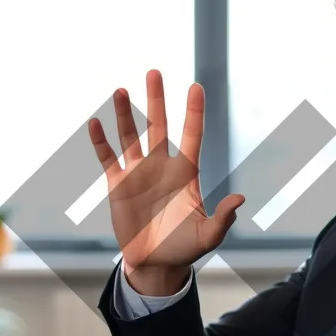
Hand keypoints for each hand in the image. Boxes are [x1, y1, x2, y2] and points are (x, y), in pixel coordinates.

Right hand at [89, 70, 244, 295]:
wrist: (155, 263)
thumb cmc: (184, 248)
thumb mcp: (207, 236)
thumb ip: (222, 218)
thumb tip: (240, 199)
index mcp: (185, 174)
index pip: (192, 135)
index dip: (194, 112)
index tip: (195, 86)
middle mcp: (161, 167)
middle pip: (158, 126)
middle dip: (156, 99)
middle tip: (154, 72)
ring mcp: (138, 174)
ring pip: (131, 137)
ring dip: (126, 114)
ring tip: (122, 91)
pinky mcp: (118, 186)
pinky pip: (108, 159)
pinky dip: (100, 142)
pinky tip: (95, 123)